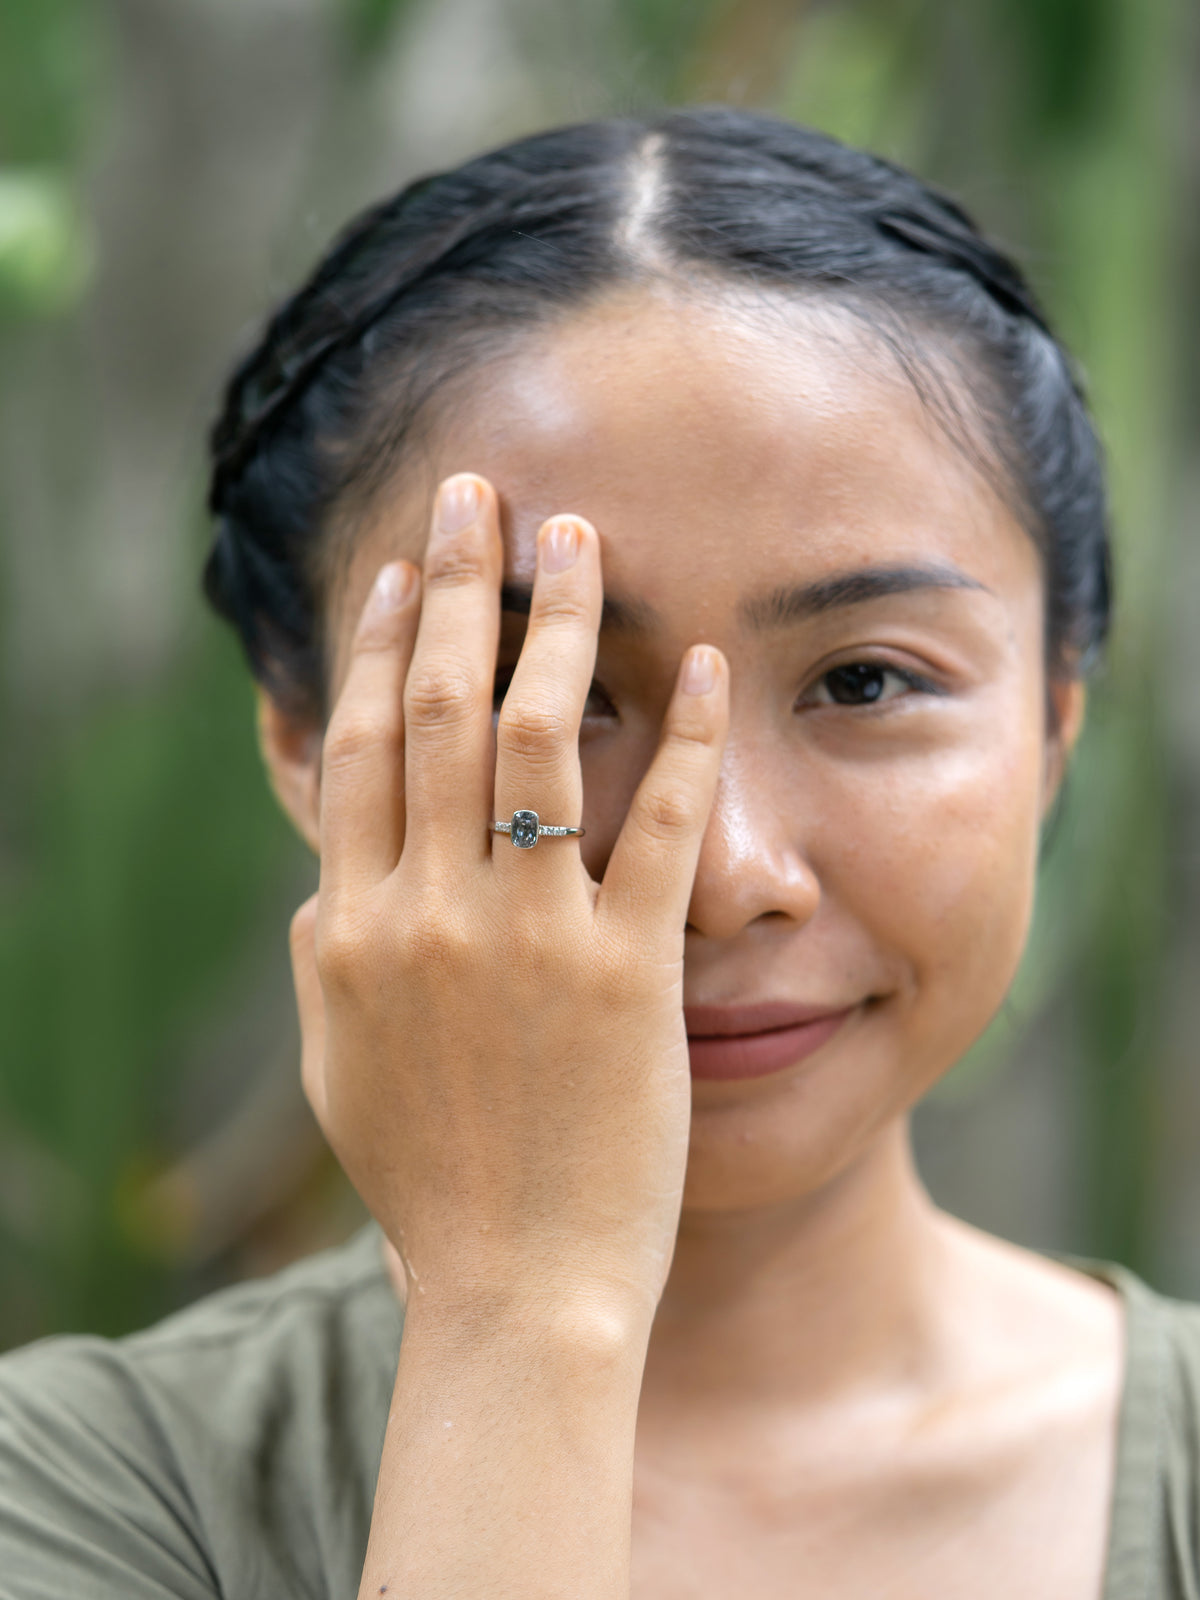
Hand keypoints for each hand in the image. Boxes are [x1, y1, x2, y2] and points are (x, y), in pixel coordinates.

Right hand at [290, 473, 728, 1324]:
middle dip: (462, 588)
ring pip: (542, 741)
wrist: (516, 1289)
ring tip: (581, 540)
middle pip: (443, 711)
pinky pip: (662, 832)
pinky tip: (706, 668)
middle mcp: (433, 911)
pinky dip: (686, 743)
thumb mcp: (341, 1060)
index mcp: (356, 924)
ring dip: (562, 626)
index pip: (364, 746)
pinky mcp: (628, 977)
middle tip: (480, 495)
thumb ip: (331, 953)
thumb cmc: (426, 1178)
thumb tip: (329, 876)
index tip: (409, 569)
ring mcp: (532, 938)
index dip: (387, 643)